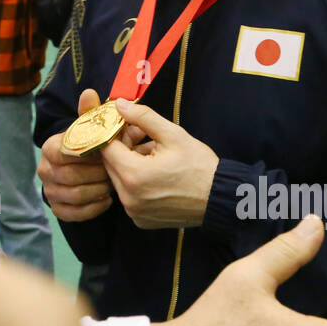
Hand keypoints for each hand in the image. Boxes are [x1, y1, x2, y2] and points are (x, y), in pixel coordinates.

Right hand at [39, 88, 114, 222]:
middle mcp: (44, 169)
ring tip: (112, 185)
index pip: (63, 151)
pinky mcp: (57, 208)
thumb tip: (89, 93)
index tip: (104, 154)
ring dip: (97, 190)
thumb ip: (91, 113)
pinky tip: (107, 200)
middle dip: (96, 174)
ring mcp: (49, 190)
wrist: (89, 171)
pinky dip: (94, 208)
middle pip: (70, 175)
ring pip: (74, 195)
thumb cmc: (92, 146)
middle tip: (114, 172)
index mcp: (50, 147)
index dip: (85, 154)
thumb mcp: (93, 129)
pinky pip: (74, 213)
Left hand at [99, 97, 217, 229]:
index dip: (114, 132)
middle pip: (110, 164)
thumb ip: (143, 117)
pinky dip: (136, 182)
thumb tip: (120, 105)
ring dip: (129, 164)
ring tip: (153, 153)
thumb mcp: (173, 135)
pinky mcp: (141, 220)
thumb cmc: (200, 167)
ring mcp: (134, 212)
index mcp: (133, 175)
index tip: (125, 124)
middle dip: (122, 147)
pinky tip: (155, 173)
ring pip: (119, 180)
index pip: (106, 148)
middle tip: (142, 135)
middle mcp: (128, 198)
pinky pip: (129, 195)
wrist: (220, 198)